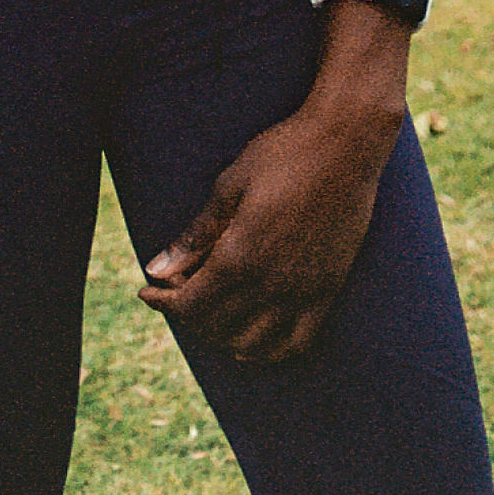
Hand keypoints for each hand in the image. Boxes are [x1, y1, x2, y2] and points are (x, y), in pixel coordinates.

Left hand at [140, 2, 407, 365]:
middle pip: (216, 326)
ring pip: (253, 344)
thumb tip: (156, 269)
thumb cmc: (283, 154)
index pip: (190, 304)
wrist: (346, 144)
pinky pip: (297, 342)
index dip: (163, 302)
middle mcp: (271, 283)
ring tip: (210, 315)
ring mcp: (303, 291)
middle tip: (177, 292)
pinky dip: (270, 350)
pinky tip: (254, 341)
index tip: (147, 290)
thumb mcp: (229, 186)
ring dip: (223, 336)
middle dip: (187, 314)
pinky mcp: (328, 290)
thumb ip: (194, 235)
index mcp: (240, 255)